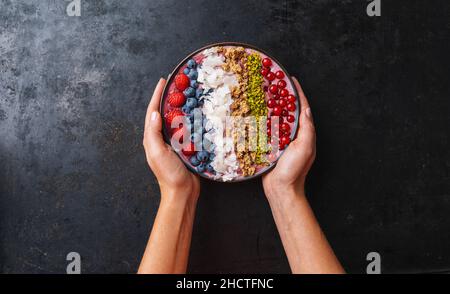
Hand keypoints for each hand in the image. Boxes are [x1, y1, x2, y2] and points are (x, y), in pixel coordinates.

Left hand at [143, 78, 199, 201]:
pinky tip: (197, 114)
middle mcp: (161, 138)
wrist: (182, 192)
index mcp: (152, 138)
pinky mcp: (184, 147)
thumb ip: (154, 134)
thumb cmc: (169, 174)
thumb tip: (155, 113)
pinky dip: (190, 119)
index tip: (163, 81)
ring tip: (186, 94)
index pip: (153, 112)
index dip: (157, 95)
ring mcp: (173, 143)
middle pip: (163, 112)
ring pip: (175, 119)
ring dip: (180, 106)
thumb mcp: (158, 153)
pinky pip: (186, 129)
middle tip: (176, 84)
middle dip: (168, 97)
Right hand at [263, 77, 315, 199]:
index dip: (298, 93)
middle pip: (288, 110)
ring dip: (270, 106)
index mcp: (304, 133)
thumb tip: (306, 110)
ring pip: (276, 118)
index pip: (302, 108)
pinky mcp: (269, 145)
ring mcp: (281, 140)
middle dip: (282, 96)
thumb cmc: (295, 170)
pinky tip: (254, 112)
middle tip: (273, 82)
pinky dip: (261, 119)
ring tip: (262, 92)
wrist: (281, 189)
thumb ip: (307, 129)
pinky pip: (265, 129)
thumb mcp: (305, 148)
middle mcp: (293, 134)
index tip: (291, 80)